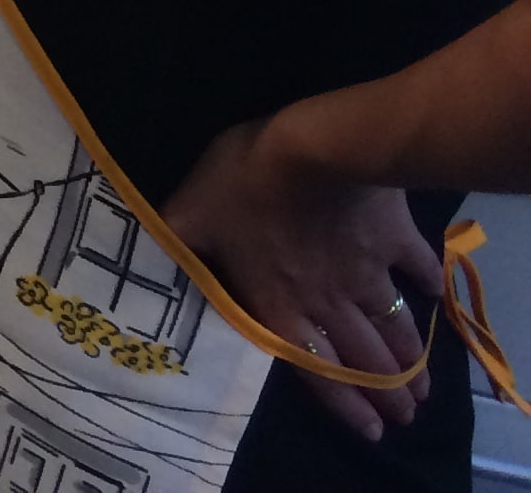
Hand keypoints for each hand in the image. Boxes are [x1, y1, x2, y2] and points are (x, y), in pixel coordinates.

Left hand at [160, 112, 443, 442]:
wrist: (317, 148)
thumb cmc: (244, 181)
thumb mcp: (191, 210)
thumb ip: (175, 240)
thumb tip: (146, 257)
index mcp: (280, 301)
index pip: (313, 369)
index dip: (343, 403)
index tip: (371, 432)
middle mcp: (330, 299)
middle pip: (364, 358)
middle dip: (386, 393)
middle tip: (405, 419)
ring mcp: (368, 272)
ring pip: (394, 328)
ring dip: (409, 361)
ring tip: (423, 389)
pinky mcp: (397, 239)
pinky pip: (417, 267)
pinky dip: (428, 284)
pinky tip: (433, 294)